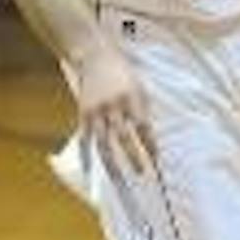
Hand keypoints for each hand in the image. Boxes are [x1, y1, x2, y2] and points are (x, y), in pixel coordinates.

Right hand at [76, 48, 155, 174]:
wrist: (96, 58)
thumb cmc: (123, 75)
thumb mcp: (139, 88)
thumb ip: (143, 112)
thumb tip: (150, 140)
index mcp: (131, 98)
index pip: (143, 126)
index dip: (150, 143)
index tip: (156, 159)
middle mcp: (113, 106)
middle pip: (123, 136)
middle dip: (133, 156)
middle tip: (141, 173)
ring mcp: (96, 111)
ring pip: (103, 142)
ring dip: (111, 163)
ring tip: (119, 180)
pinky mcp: (83, 114)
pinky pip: (84, 139)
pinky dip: (86, 156)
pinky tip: (89, 172)